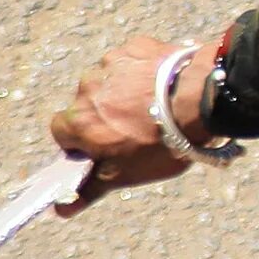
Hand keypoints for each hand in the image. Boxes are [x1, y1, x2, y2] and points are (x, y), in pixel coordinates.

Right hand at [45, 34, 213, 213]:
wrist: (199, 100)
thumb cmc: (161, 143)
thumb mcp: (124, 175)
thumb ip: (88, 189)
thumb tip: (59, 211)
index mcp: (78, 121)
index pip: (62, 132)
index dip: (81, 142)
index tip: (102, 148)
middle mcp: (86, 87)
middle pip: (86, 105)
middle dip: (103, 116)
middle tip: (135, 129)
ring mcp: (110, 63)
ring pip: (109, 82)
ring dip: (122, 93)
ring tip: (154, 108)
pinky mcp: (135, 47)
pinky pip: (131, 62)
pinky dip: (141, 73)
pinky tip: (162, 87)